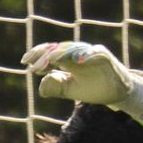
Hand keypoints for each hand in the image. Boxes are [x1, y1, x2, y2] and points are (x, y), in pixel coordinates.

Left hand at [20, 41, 135, 103]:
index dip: (37, 55)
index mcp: (68, 60)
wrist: (117, 93)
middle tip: (34, 66)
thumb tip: (41, 85)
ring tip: (49, 61)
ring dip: (62, 54)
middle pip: (59, 49)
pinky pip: (96, 53)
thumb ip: (56, 86)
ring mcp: (91, 53)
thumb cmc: (94, 88)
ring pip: (74, 49)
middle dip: (45, 56)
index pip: (50, 53)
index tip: (25, 62)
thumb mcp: (71, 90)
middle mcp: (78, 54)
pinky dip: (87, 55)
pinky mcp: (105, 57)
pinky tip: (78, 60)